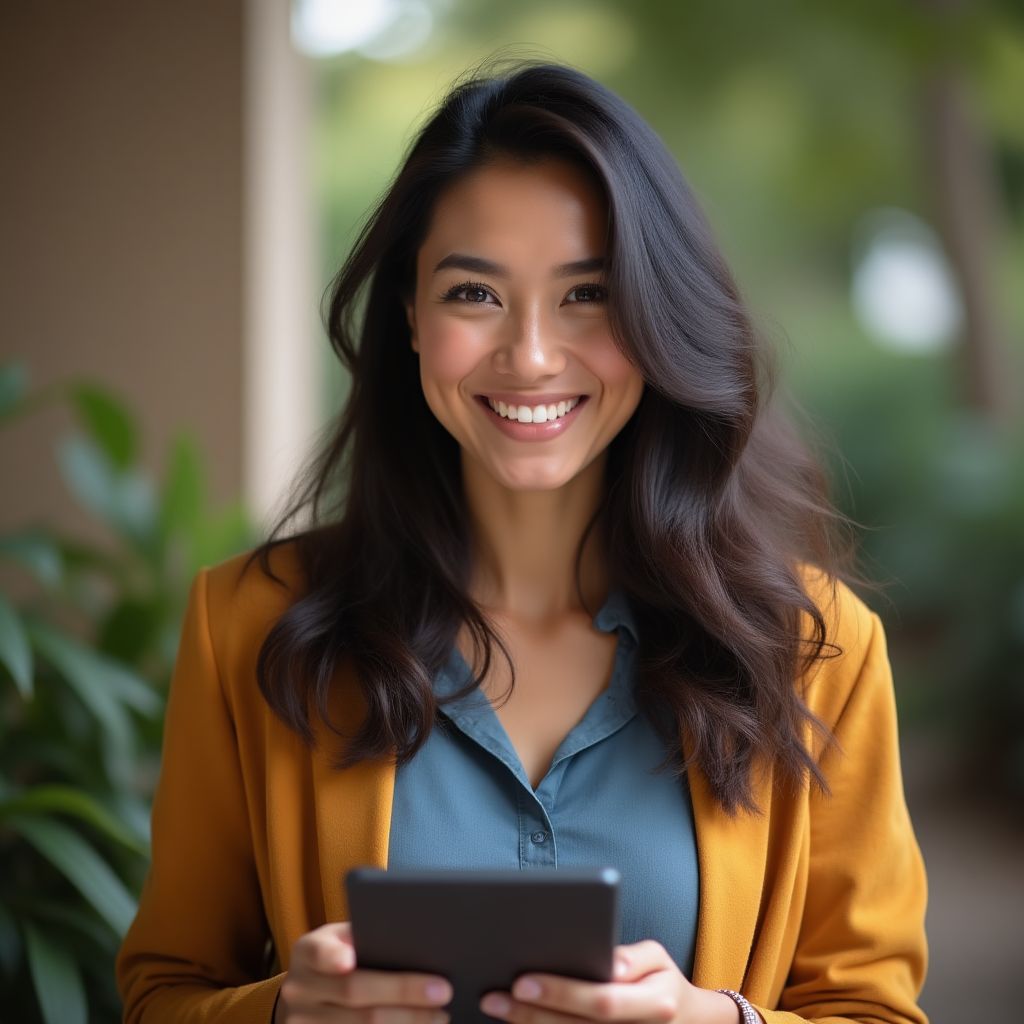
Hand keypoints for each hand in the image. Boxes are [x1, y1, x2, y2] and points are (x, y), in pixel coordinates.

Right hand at [274, 921, 452, 1022]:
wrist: (305, 997)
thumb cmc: (336, 958)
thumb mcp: (340, 939)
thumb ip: (364, 937)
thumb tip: (414, 939)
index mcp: (307, 952)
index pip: (319, 952)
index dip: (332, 956)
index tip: (350, 960)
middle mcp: (300, 990)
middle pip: (353, 992)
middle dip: (402, 991)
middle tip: (443, 990)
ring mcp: (304, 1023)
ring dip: (406, 1021)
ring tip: (440, 1015)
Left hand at [478, 939, 741, 1022]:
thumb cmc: (662, 982)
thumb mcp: (658, 960)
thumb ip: (633, 957)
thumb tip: (607, 962)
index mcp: (654, 1004)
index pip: (602, 1001)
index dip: (561, 992)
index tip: (523, 980)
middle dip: (531, 1013)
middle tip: (493, 996)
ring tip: (495, 1009)